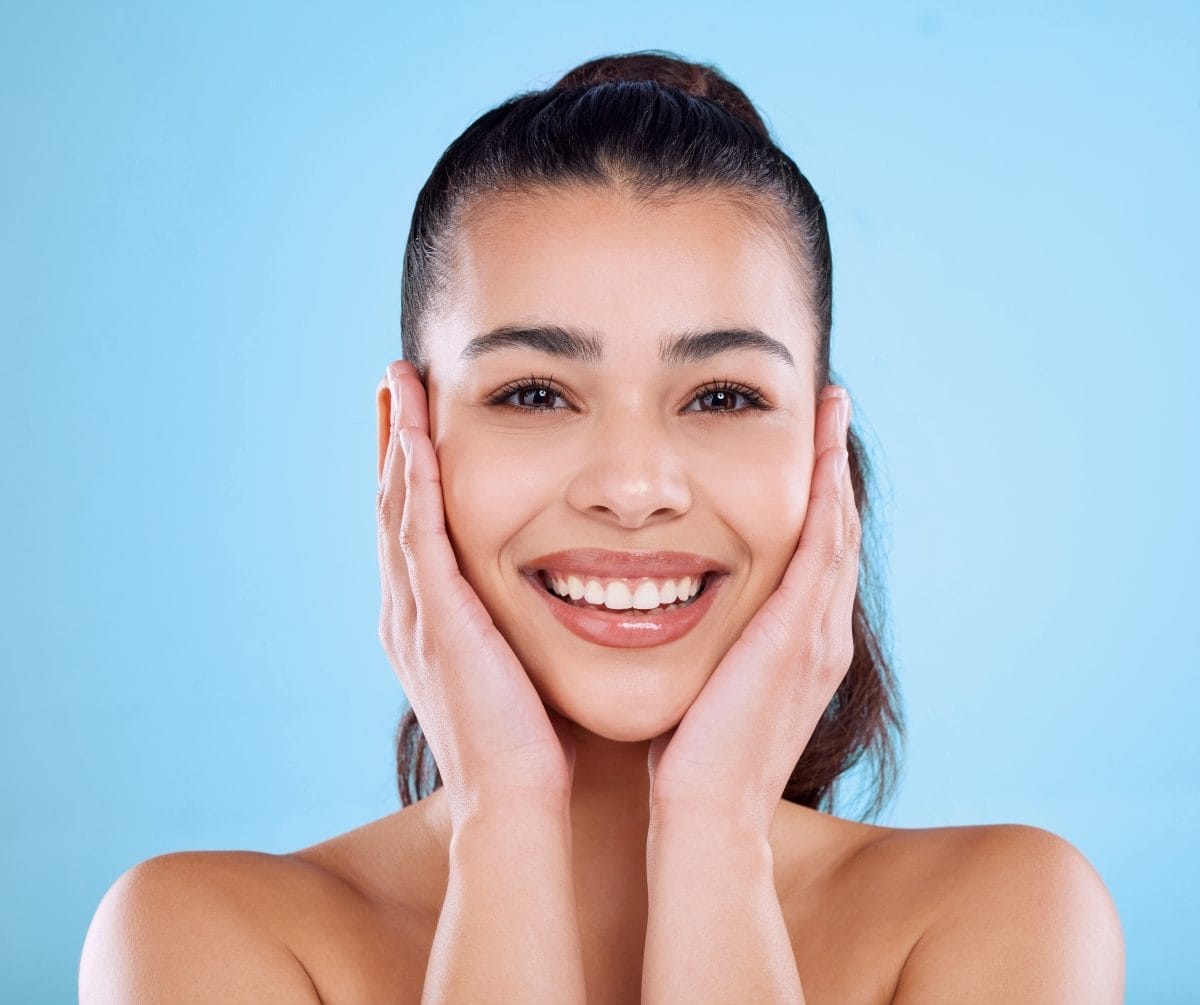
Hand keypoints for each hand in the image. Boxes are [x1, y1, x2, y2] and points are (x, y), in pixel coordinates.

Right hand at [376, 360, 575, 826]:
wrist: (514, 798)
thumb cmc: (529, 741)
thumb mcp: (515, 666)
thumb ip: (514, 625)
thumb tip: (551, 592)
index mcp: (427, 621)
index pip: (413, 527)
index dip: (409, 470)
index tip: (417, 419)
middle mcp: (408, 610)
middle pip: (392, 504)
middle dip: (392, 440)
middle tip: (395, 382)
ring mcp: (414, 613)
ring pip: (396, 507)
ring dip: (396, 441)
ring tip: (398, 383)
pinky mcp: (436, 618)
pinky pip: (418, 533)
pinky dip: (412, 481)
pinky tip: (416, 434)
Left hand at [645, 385, 860, 835]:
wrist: (707, 816)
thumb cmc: (693, 760)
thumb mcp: (709, 685)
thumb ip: (710, 645)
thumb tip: (668, 612)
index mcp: (801, 645)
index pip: (816, 553)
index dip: (817, 496)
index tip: (807, 443)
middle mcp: (822, 633)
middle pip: (838, 530)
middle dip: (835, 465)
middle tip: (830, 406)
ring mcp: (819, 634)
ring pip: (837, 530)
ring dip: (835, 466)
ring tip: (830, 410)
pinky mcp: (799, 635)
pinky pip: (821, 550)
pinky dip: (826, 498)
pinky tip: (822, 453)